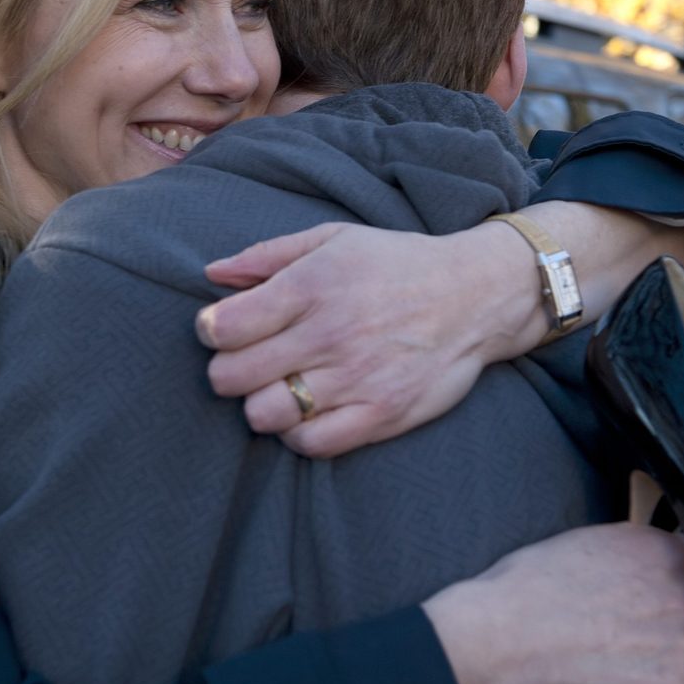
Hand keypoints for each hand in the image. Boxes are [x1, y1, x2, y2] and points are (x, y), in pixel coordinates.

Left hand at [197, 221, 535, 457]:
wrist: (475, 295)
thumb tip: (212, 273)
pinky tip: (307, 410)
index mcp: (313, 285)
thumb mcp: (333, 239)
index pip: (224, 327)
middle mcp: (330, 333)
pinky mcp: (381, 414)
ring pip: (264, 415)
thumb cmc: (396, 264)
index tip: (219, 328)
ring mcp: (356, 378)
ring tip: (277, 387)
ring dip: (259, 404)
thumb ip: (267, 255)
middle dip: (226, 370)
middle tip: (245, 362)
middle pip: (233, 376)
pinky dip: (298, 432)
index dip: (209, 331)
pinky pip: (311, 443)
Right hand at [422, 521, 683, 683]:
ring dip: (671, 664)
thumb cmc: (524, 594)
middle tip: (632, 640)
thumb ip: (631, 555)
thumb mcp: (582, 546)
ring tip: (621, 667)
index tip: (654, 603)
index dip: (672, 587)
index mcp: (661, 550)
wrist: (501, 646)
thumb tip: (644, 570)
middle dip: (676, 627)